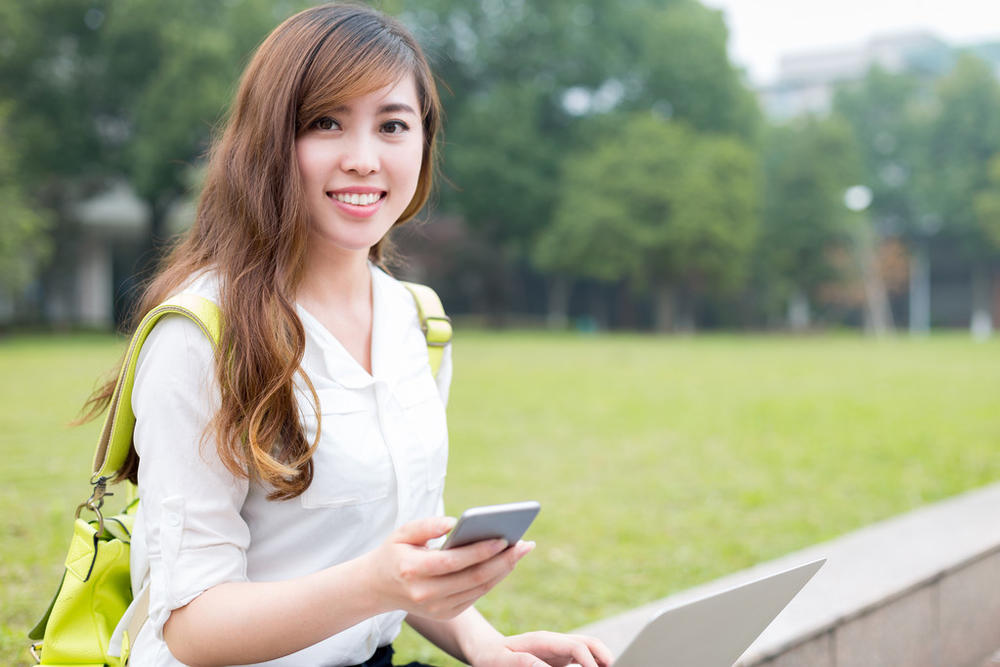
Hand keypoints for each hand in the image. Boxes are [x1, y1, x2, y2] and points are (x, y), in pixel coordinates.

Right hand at [364, 516, 534, 619]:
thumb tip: (454, 523)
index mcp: (412, 570)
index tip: (504, 538)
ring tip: (521, 549)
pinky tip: (507, 562)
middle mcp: (426, 594)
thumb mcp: (402, 533)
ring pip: (480, 589)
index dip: (480, 551)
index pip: (453, 562)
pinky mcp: (446, 614)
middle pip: (473, 578)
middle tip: (525, 543)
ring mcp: (437, 608)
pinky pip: (477, 595)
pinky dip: (494, 578)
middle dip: (503, 560)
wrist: (378, 588)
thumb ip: (426, 525)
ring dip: (504, 570)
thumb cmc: (394, 553)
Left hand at [468, 631, 613, 666]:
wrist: (487, 650)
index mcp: (545, 640)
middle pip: (590, 643)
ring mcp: (559, 650)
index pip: (577, 647)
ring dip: (601, 661)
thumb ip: (523, 662)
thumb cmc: (492, 656)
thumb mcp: (502, 661)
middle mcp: (556, 642)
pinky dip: (592, 666)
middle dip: (605, 657)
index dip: (590, 663)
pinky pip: (582, 659)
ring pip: (589, 650)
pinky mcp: (559, 659)